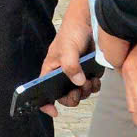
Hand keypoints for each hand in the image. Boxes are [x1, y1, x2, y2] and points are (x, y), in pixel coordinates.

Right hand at [38, 0, 98, 114]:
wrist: (90, 24)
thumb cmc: (72, 33)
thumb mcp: (67, 48)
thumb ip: (70, 65)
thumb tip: (77, 83)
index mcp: (50, 70)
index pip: (41, 91)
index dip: (44, 104)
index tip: (54, 112)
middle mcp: (62, 75)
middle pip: (64, 97)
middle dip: (73, 97)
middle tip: (79, 90)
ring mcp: (76, 75)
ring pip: (80, 93)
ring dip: (86, 90)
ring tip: (89, 80)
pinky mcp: (89, 73)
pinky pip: (91, 87)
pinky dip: (94, 85)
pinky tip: (95, 77)